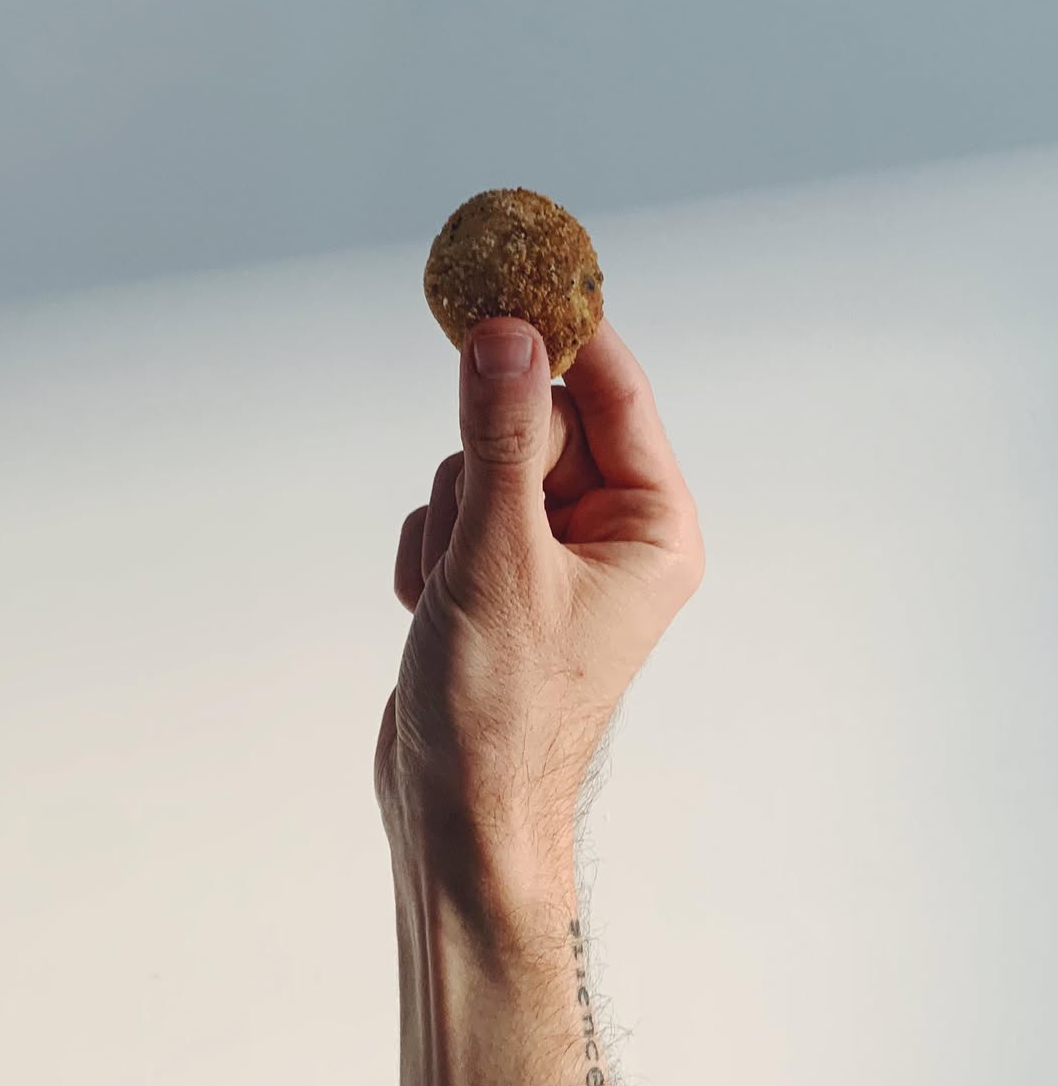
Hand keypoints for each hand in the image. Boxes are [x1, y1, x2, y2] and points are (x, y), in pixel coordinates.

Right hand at [374, 315, 703, 889]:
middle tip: (477, 535)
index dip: (563, 330)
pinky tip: (439, 613)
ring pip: (483, 461)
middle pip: (538, 419)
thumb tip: (507, 332)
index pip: (615, 389)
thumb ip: (502, 437)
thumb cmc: (501, 709)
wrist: (455, 817)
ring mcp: (554, 554)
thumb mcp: (500, 558)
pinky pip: (453, 508)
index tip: (512, 268)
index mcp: (653, 526)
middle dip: (486, 469)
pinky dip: (433, 552)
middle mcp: (613, 532)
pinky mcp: (502, 574)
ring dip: (452, 519)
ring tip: (458, 596)